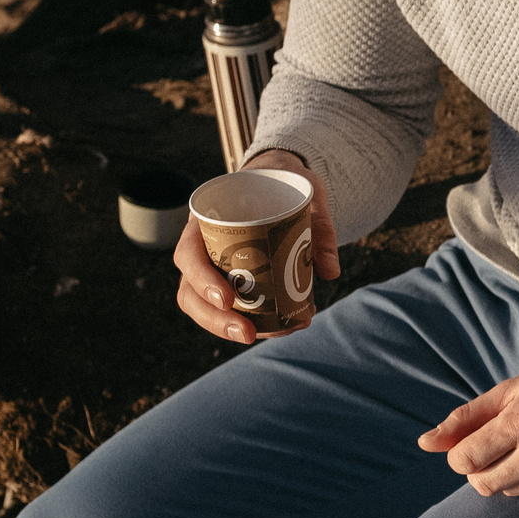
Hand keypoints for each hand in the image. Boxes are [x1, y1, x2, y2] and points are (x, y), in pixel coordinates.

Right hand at [173, 149, 340, 343]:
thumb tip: (330, 272)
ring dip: (227, 327)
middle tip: (248, 333)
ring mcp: (211, 266)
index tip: (227, 298)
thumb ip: (320, 227)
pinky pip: (226, 306)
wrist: (280, 181)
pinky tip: (277, 328)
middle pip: (190, 290)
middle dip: (215, 318)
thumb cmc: (284, 185)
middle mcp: (201, 247)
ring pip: (203, 305)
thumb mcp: (305, 195)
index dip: (202, 280)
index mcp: (206, 221)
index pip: (188, 254)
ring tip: (262, 336)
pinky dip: (247, 321)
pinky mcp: (229, 279)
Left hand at [418, 353, 518, 496]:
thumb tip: (424, 444)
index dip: (461, 456)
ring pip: (513, 492)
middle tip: (500, 450)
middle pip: (484, 485)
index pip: (464, 460)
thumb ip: (467, 418)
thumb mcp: (513, 390)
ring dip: (513, 474)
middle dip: (482, 470)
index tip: (474, 445)